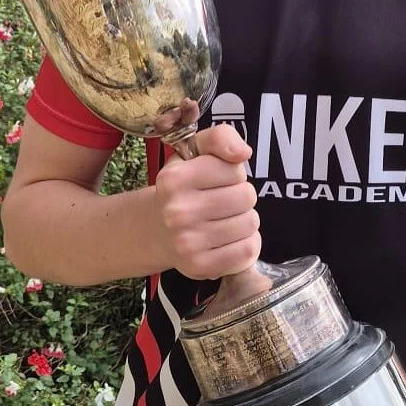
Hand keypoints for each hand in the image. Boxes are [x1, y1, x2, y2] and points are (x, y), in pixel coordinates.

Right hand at [154, 123, 258, 279]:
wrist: (155, 230)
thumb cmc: (184, 187)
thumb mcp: (195, 151)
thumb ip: (221, 138)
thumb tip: (243, 153)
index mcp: (174, 179)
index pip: (235, 170)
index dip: (232, 173)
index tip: (216, 180)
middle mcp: (177, 212)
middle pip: (246, 197)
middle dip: (241, 197)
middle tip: (222, 202)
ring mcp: (187, 243)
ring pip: (251, 224)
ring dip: (245, 220)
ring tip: (225, 220)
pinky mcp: (200, 267)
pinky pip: (247, 252)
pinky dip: (246, 244)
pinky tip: (229, 240)